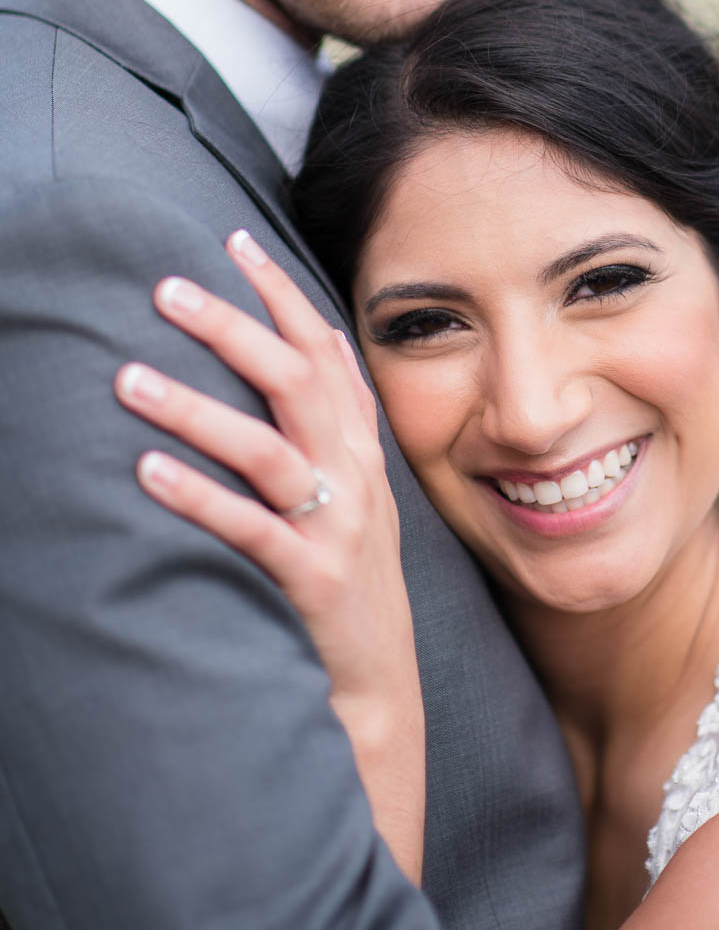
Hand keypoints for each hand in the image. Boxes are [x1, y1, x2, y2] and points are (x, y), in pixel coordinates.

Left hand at [114, 229, 423, 877]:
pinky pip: (250, 531)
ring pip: (266, 450)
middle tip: (165, 291)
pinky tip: (146, 471)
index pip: (324, 349)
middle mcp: (355, 478)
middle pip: (294, 383)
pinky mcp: (313, 582)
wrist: (379, 690)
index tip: (232, 240)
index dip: (280, 292)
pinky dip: (198, 497)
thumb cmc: (351, 583)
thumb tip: (308, 341)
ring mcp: (338, 529)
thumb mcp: (358, 493)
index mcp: (361, 448)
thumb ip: (336, 424)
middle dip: (230, 328)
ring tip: (128, 379)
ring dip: (195, 408)